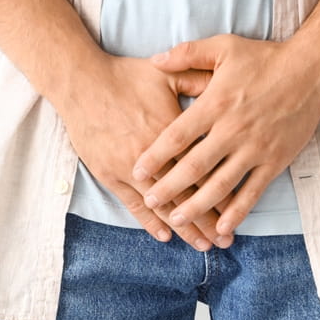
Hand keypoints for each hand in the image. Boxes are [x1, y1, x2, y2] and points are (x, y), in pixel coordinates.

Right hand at [57, 54, 230, 250]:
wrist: (82, 82)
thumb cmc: (125, 76)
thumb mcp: (167, 74)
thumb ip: (198, 80)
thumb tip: (225, 83)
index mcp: (174, 133)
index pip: (204, 171)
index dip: (223, 193)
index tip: (237, 212)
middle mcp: (156, 157)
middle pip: (188, 194)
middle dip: (209, 220)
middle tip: (226, 241)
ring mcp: (130, 168)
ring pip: (164, 205)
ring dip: (184, 228)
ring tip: (203, 245)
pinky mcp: (110, 174)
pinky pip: (133, 204)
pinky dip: (149, 222)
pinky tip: (165, 236)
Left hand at [131, 34, 319, 244]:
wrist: (311, 71)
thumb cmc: (264, 58)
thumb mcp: (223, 47)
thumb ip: (187, 54)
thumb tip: (155, 59)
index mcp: (216, 104)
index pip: (178, 135)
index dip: (156, 155)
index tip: (138, 170)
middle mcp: (233, 130)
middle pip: (195, 165)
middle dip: (170, 186)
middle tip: (150, 200)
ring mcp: (255, 148)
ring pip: (221, 184)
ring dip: (198, 205)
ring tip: (178, 219)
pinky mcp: (275, 160)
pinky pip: (253, 191)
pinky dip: (238, 211)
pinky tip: (222, 227)